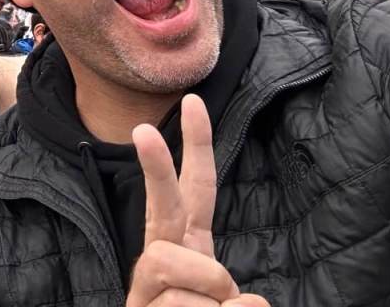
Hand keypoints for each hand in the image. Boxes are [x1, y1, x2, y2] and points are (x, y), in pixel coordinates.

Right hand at [126, 95, 260, 306]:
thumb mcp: (221, 304)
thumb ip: (234, 299)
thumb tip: (247, 304)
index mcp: (184, 247)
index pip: (194, 191)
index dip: (196, 148)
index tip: (193, 102)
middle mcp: (158, 259)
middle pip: (161, 207)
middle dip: (154, 167)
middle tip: (142, 130)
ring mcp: (146, 288)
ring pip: (197, 279)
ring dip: (215, 305)